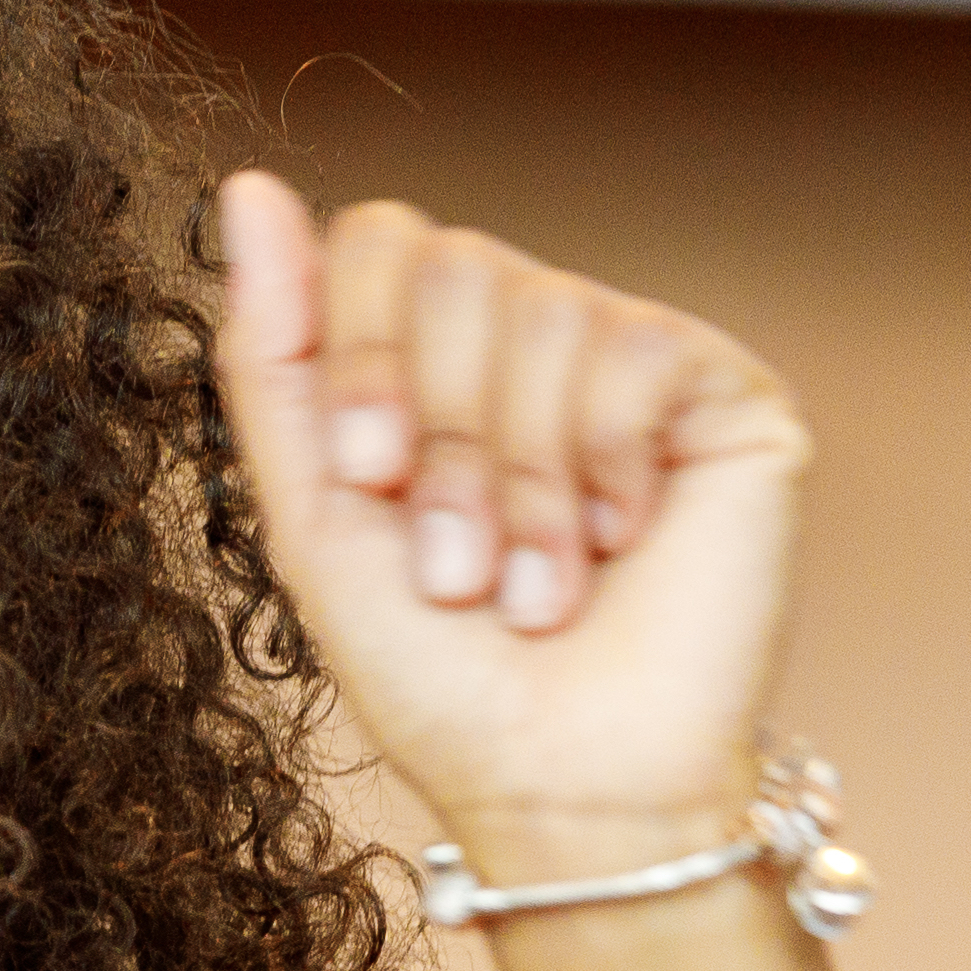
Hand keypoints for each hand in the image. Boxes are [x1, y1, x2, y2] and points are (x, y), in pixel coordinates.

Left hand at [208, 171, 811, 875]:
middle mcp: (530, 339)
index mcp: (431, 360)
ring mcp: (630, 358)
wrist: (562, 784)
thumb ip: (274, 355)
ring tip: (535, 589)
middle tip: (457, 568)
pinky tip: (623, 544)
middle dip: (438, 435)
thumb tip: (248, 186)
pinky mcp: (723, 391)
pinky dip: (606, 467)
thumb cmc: (438, 674)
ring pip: (545, 307)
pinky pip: (638, 350)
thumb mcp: (314, 512)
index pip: (381, 239)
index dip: (362, 348)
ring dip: (518, 480)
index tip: (365, 477)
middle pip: (456, 263)